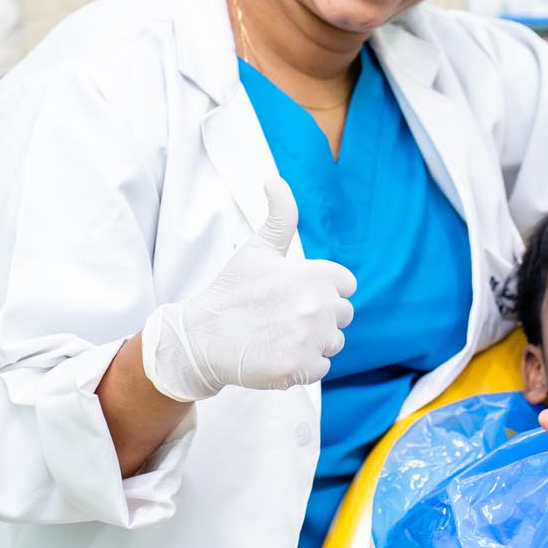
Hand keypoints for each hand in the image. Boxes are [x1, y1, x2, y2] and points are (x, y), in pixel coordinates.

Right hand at [140, 177, 356, 400]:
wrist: (200, 338)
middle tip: (283, 317)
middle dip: (320, 317)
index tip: (297, 294)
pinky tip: (276, 355)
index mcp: (314, 275)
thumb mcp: (257, 249)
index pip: (346, 286)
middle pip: (343, 316)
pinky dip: (301, 366)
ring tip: (278, 336)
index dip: (324, 290)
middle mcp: (317, 306)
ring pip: (333, 343)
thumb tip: (274, 179)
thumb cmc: (230, 292)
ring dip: (312, 342)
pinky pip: (320, 368)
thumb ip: (280, 216)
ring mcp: (310, 339)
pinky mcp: (300, 368)